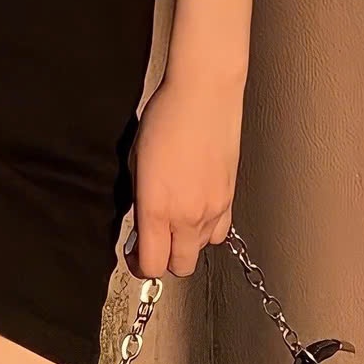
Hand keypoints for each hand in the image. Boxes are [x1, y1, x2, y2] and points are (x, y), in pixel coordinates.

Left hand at [123, 74, 242, 278]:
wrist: (203, 96)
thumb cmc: (164, 119)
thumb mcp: (135, 161)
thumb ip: (139, 198)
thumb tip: (139, 218)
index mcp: (157, 208)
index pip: (152, 264)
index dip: (139, 265)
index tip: (132, 252)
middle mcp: (188, 216)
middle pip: (179, 267)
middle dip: (163, 260)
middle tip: (151, 242)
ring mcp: (213, 209)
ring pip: (201, 251)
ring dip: (186, 245)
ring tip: (174, 222)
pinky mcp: (230, 198)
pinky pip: (219, 232)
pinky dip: (206, 230)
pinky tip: (195, 210)